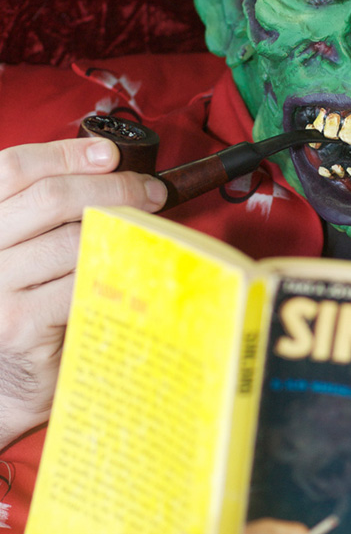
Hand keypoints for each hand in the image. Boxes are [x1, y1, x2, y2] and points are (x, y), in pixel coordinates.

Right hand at [0, 137, 166, 448]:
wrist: (9, 378)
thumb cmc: (28, 301)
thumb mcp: (27, 245)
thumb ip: (50, 210)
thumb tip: (113, 169)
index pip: (14, 167)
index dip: (65, 154)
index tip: (111, 154)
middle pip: (49, 197)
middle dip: (111, 187)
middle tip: (152, 192)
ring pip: (70, 239)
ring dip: (121, 229)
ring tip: (151, 230)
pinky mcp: (18, 323)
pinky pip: (80, 283)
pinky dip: (114, 272)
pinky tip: (135, 269)